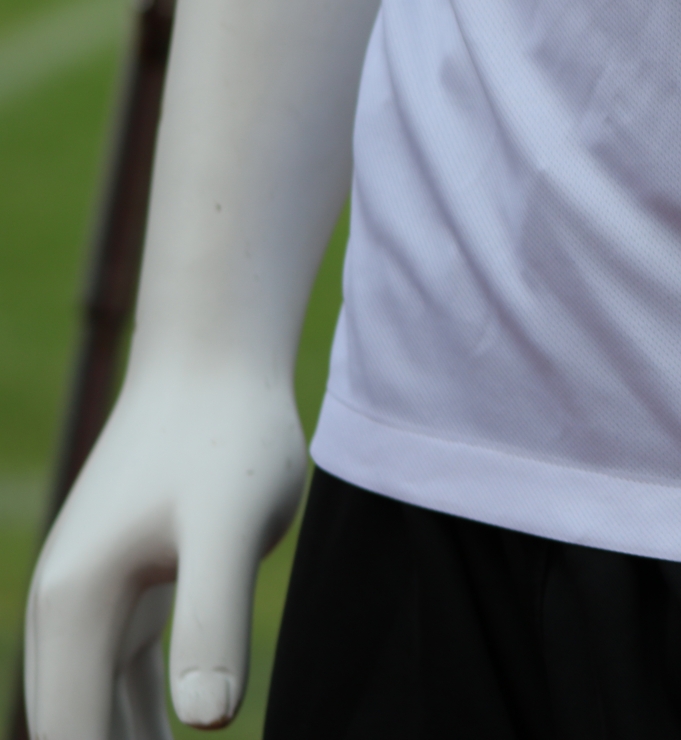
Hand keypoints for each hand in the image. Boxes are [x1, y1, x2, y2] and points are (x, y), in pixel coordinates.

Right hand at [25, 366, 305, 737]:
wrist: (217, 363)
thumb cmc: (227, 438)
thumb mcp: (231, 528)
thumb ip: (215, 620)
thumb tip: (203, 725)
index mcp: (73, 617)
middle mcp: (64, 624)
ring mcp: (91, 615)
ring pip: (97, 729)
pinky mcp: (131, 603)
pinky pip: (122, 701)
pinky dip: (142, 739)